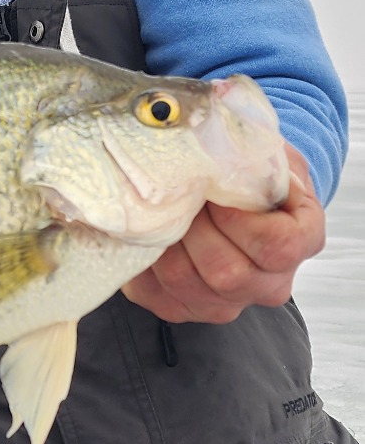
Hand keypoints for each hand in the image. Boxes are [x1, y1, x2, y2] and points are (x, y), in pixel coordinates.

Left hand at [122, 143, 324, 324]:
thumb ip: (252, 146)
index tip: (215, 190)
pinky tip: (146, 233)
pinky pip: (156, 295)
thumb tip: (214, 133)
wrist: (234, 190)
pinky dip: (143, 263)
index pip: (276, 246)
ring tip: (160, 210)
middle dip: (194, 228)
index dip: (239, 219)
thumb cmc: (250, 167)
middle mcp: (271, 283)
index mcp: (302, 241)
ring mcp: (229, 303)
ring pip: (187, 285)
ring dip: (165, 243)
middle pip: (227, 273)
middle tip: (178, 195)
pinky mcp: (186, 310)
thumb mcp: (264, 148)